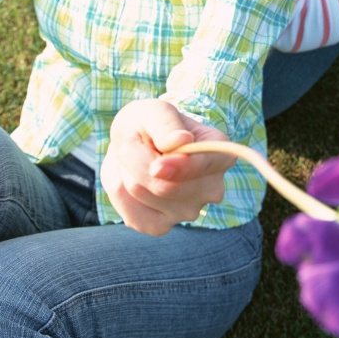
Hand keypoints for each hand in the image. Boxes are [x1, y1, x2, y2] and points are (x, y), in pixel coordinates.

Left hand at [100, 99, 235, 236]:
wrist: (137, 140)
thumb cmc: (150, 123)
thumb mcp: (154, 111)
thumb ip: (166, 125)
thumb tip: (181, 141)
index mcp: (219, 155)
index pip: (203, 167)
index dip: (179, 168)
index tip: (157, 165)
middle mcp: (211, 189)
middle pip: (165, 186)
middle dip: (138, 160)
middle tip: (139, 143)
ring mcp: (188, 212)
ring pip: (142, 194)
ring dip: (126, 171)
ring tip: (135, 159)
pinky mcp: (161, 226)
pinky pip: (129, 211)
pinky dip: (119, 191)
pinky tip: (129, 178)